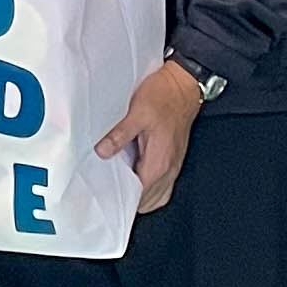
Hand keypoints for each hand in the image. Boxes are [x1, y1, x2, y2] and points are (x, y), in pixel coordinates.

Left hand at [97, 58, 208, 213]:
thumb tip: (102, 152)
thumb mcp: (137, 112)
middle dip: (129, 200)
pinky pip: (162, 184)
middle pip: (148, 201)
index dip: (121, 199)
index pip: (140, 196)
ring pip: (156, 196)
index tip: (104, 195)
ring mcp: (173, 165)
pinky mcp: (173, 158)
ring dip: (140, 194)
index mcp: (159, 162)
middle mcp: (169, 168)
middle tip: (108, 190)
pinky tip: (135, 174)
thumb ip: (119, 134)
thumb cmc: (164, 96)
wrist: (184, 85)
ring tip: (120, 184)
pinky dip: (149, 186)